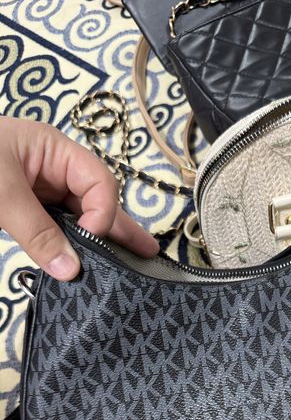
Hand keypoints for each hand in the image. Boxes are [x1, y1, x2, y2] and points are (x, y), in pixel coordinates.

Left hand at [0, 116, 158, 279]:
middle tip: (146, 254)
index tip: (91, 242)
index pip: (96, 182)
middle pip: (95, 199)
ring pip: (78, 215)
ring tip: (131, 261)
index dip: (102, 213)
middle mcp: (52, 168)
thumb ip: (36, 231)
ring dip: (100, 239)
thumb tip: (70, 270)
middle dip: (119, 226)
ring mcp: (38, 189)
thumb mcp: (0, 193)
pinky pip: (55, 226)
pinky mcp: (23, 208)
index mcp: (53, 149)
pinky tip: (88, 260)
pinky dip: (69, 244)